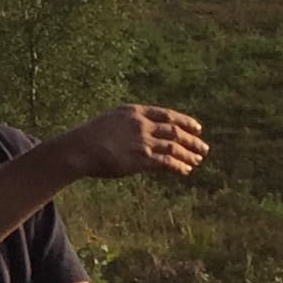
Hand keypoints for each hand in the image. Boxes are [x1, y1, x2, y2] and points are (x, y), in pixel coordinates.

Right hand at [58, 104, 207, 182]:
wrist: (79, 148)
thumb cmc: (90, 136)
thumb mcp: (112, 120)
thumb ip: (130, 122)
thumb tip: (143, 129)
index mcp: (135, 112)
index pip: (167, 115)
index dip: (185, 122)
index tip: (197, 128)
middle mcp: (142, 125)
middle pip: (174, 131)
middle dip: (192, 140)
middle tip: (203, 147)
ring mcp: (142, 141)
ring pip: (173, 147)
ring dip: (188, 154)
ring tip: (197, 160)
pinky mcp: (140, 159)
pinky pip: (166, 162)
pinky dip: (178, 166)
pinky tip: (185, 170)